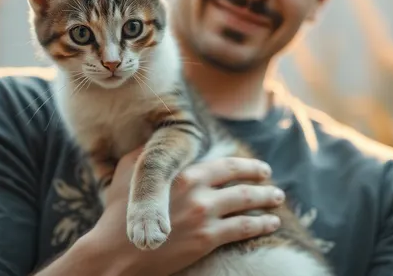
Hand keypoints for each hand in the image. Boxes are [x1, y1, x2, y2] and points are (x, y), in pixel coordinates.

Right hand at [88, 147, 285, 275]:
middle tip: (270, 178)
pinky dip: (262, 224)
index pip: (224, 164)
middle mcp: (198, 190)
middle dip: (260, 177)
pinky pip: (243, 228)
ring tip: (277, 200)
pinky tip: (271, 224)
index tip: (256, 166)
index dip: (244, 164)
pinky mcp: (207, 239)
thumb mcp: (129, 172)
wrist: (115, 252)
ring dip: (267, 200)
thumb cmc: (118, 214)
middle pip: (240, 181)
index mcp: (183, 172)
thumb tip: (155, 140)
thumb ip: (147, 153)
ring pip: (247, 203)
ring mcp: (204, 215)